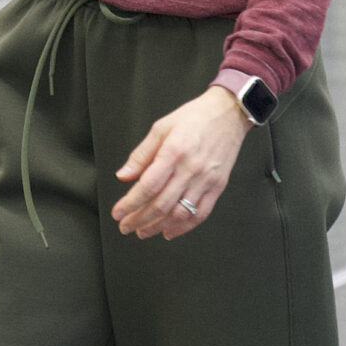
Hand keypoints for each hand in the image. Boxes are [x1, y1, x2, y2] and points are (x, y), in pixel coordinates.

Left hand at [113, 88, 251, 239]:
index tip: (118, 212)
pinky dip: (184, 227)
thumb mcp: (161, 128)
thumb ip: (141, 154)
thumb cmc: (194, 118)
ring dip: (158, 227)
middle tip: (125, 226)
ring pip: (180, 213)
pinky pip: (200, 213)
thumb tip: (123, 175)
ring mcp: (206, 180)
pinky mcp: (217, 186)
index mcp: (173, 152)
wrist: (228, 114)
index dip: (130, 203)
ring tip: (143, 231)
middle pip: (161, 204)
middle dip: (139, 220)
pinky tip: (169, 231)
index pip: (147, 186)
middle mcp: (190, 169)